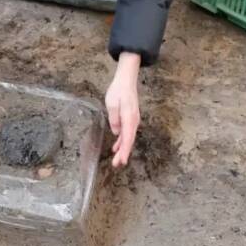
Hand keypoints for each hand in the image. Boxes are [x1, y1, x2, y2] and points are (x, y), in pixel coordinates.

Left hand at [105, 52, 141, 167]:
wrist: (126, 81)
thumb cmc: (118, 91)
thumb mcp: (112, 103)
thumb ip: (114, 118)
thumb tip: (116, 132)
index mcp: (129, 118)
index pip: (127, 138)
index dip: (125, 151)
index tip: (122, 160)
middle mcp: (133, 121)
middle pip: (129, 141)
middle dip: (123, 153)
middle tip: (116, 164)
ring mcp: (132, 120)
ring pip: (128, 138)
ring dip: (122, 149)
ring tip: (116, 160)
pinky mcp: (130, 119)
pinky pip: (126, 133)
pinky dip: (122, 141)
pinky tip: (116, 147)